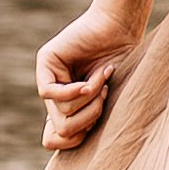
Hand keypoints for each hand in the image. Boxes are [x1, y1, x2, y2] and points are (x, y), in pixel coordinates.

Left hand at [36, 1, 143, 153]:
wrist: (122, 29)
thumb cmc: (122, 63)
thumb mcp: (106, 101)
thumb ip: (86, 121)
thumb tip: (53, 140)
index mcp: (67, 106)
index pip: (53, 140)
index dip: (76, 140)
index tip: (97, 124)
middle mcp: (54, 94)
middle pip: (62, 129)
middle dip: (89, 118)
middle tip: (105, 96)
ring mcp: (48, 76)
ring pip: (61, 112)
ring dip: (89, 99)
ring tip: (102, 80)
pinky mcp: (45, 61)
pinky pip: (49, 92)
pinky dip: (75, 92)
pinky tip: (91, 82)